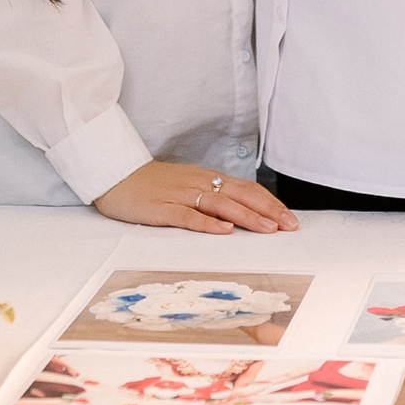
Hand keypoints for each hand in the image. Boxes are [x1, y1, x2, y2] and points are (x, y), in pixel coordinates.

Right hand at [93, 161, 297, 234]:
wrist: (115, 173)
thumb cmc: (152, 184)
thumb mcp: (187, 186)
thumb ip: (211, 196)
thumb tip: (240, 213)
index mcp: (206, 179)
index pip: (245, 189)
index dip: (269, 203)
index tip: (290, 218)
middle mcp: (198, 183)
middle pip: (239, 194)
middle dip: (267, 210)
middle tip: (289, 226)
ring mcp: (180, 195)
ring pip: (219, 204)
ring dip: (246, 216)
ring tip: (267, 229)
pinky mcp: (161, 208)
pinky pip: (187, 215)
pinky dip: (207, 223)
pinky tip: (223, 230)